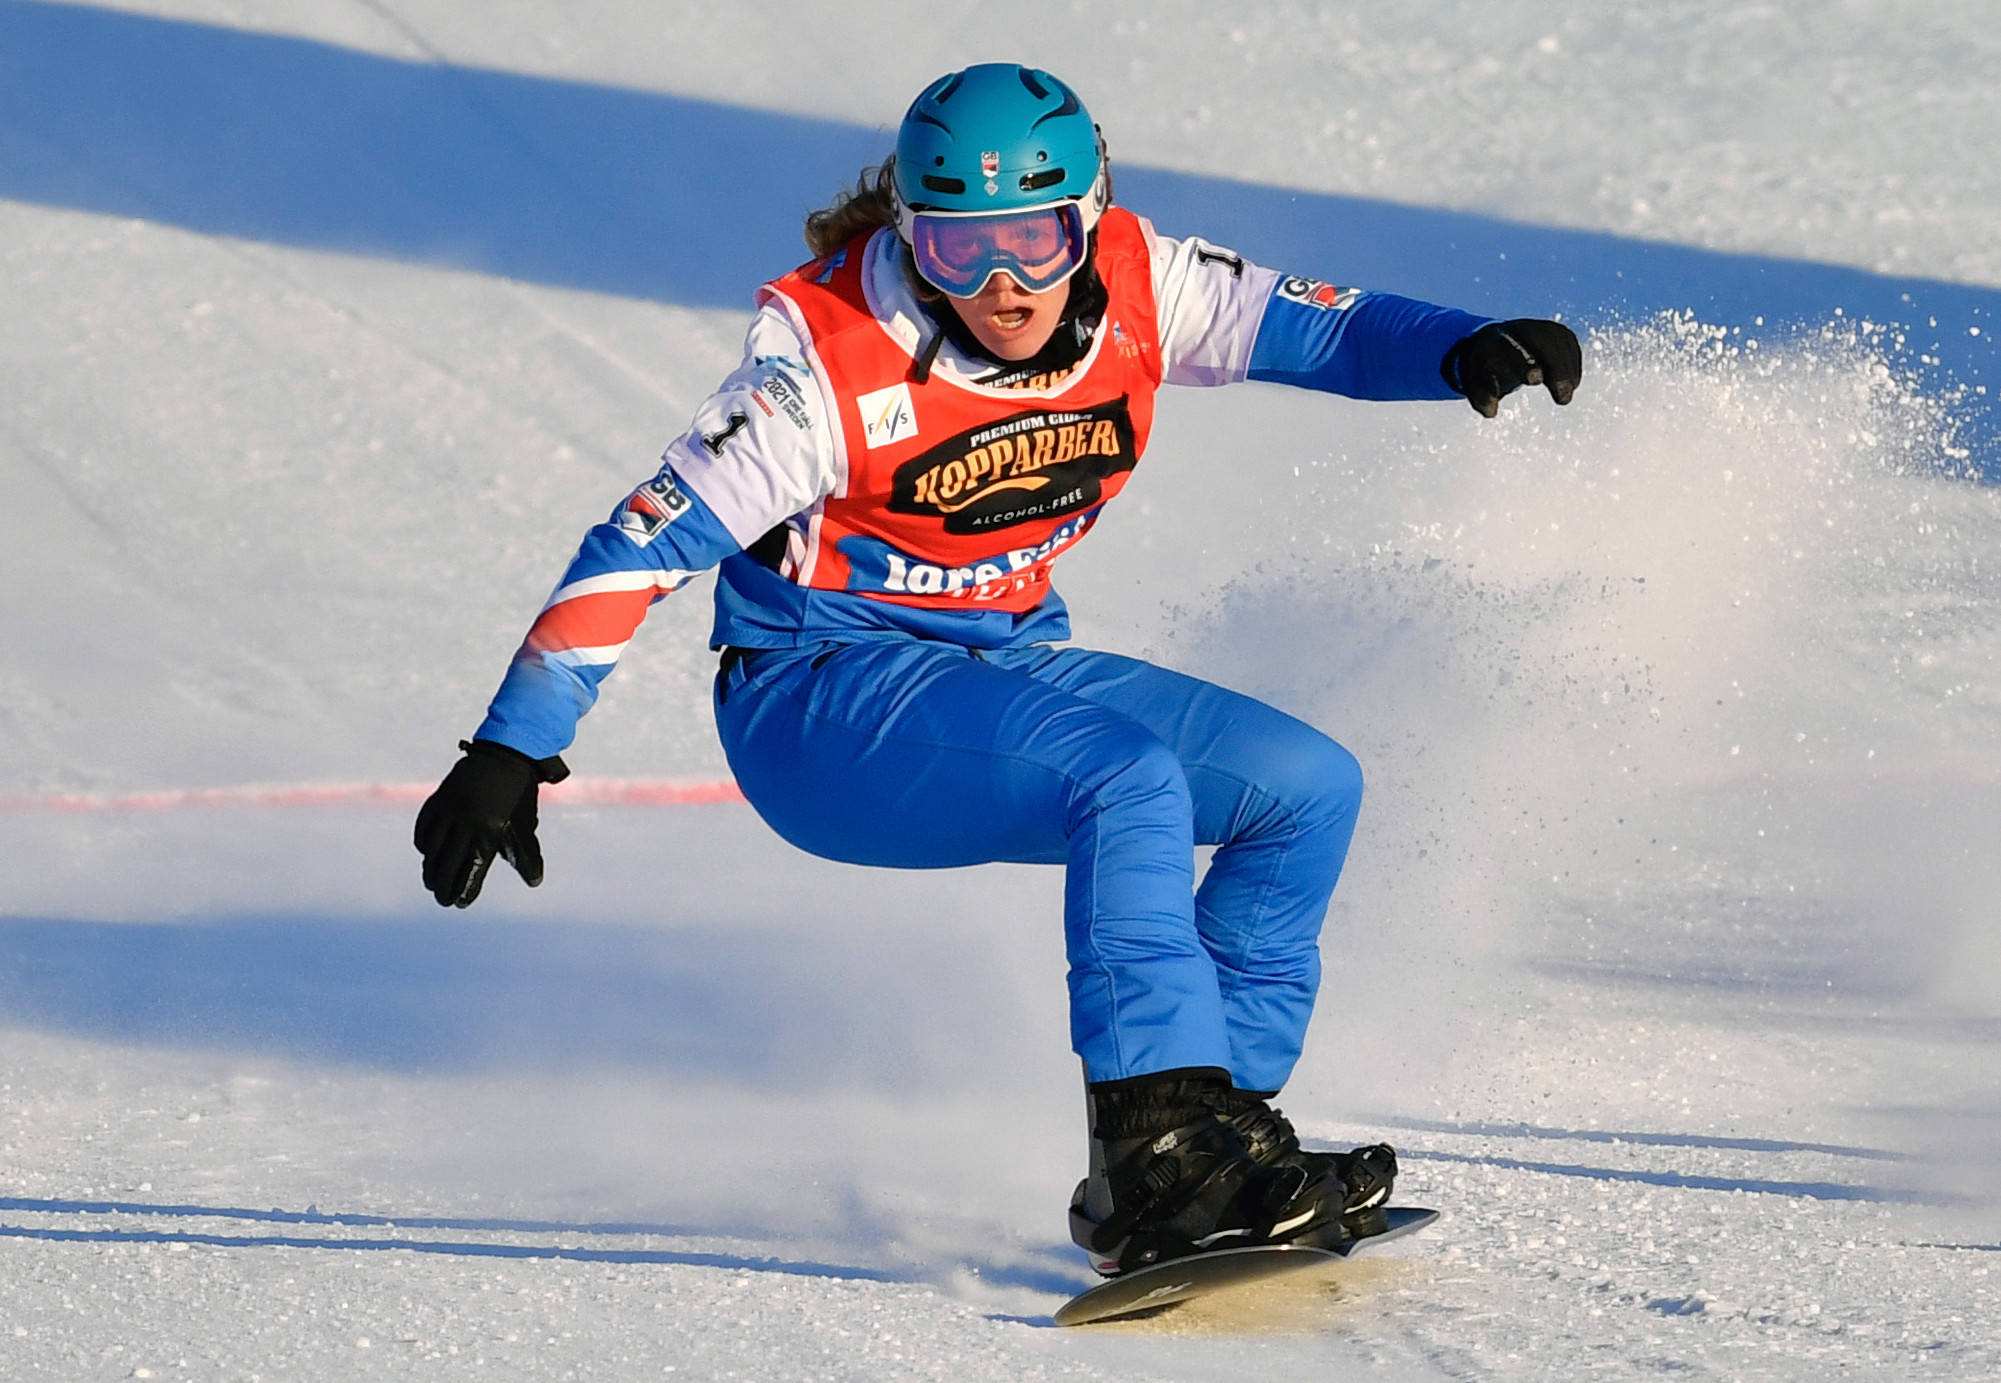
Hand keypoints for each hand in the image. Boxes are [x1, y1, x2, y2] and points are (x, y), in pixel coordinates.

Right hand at [413, 740, 568, 907]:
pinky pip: (424, 827)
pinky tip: (427, 854)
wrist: (507, 756)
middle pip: (447, 863)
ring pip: (432, 848)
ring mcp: (450, 809)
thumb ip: (527, 856)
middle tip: (443, 900)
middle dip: (443, 886)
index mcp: (490, 832)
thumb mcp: (525, 827)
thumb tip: (534, 882)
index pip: (471, 870)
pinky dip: (423, 843)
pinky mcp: (440, 798)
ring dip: (430, 869)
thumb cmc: (519, 797)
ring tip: (432, 882)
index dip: (465, 889)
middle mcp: (467, 823)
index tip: (460, 903)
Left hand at [1442, 319, 1581, 417]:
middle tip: (1562, 397)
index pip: (1510, 348)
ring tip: (1566, 395)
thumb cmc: (1484, 369)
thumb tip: (1491, 411)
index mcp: (1494, 340)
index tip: (1535, 381)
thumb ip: (1481, 398)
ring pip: (1558, 341)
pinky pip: (1568, 341)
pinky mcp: (1555, 331)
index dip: (1523, 363)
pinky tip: (1572, 383)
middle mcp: (1518, 328)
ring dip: (1567, 368)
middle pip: (1542, 341)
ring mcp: (1538, 327)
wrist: (1494, 343)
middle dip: (1555, 366)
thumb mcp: (1475, 384)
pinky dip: (1572, 362)